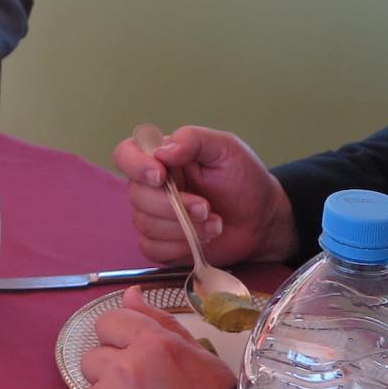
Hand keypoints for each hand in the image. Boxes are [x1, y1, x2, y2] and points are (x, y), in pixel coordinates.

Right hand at [112, 123, 296, 266]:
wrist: (262, 219)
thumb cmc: (243, 180)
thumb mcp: (225, 149)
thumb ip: (193, 140)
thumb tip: (162, 151)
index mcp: (162, 158)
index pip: (126, 154)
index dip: (135, 166)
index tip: (161, 176)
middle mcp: (151, 187)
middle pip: (136, 195)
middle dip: (173, 206)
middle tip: (207, 208)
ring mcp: (154, 216)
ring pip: (145, 224)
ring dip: (183, 228)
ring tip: (214, 224)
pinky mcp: (161, 244)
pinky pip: (152, 248)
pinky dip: (179, 247)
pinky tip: (203, 240)